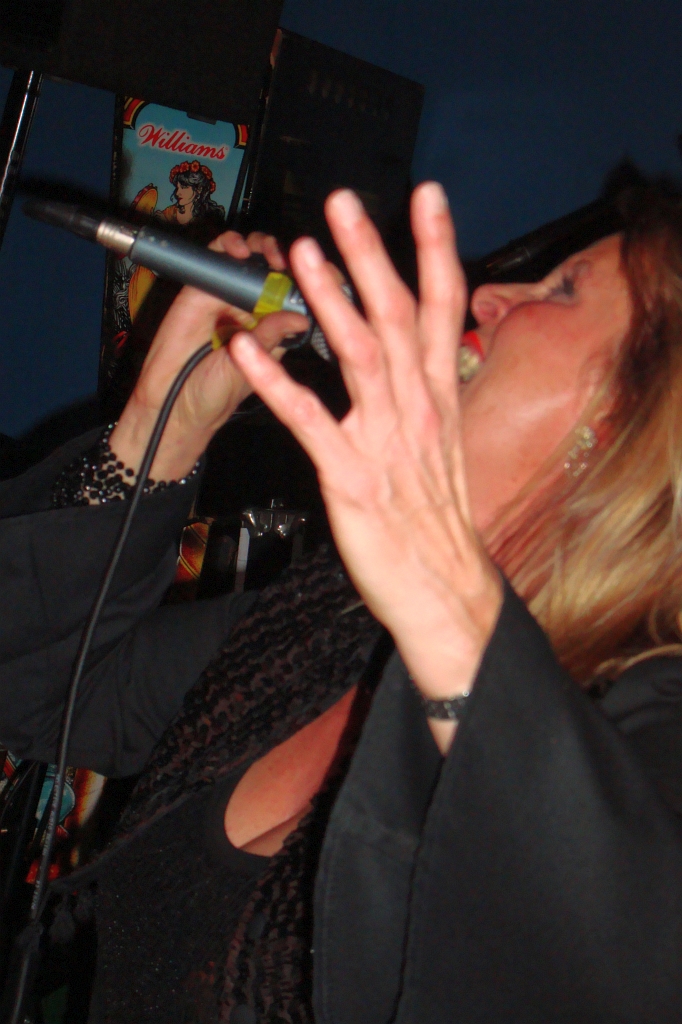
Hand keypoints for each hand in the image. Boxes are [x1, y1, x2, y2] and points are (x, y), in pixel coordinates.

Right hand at [110, 230, 308, 479]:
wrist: (171, 401)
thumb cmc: (213, 396)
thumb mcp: (251, 371)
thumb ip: (270, 339)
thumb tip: (301, 315)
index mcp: (275, 330)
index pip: (300, 298)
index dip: (317, 283)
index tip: (328, 274)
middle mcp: (255, 310)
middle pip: (280, 270)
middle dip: (293, 260)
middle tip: (297, 263)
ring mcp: (229, 297)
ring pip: (253, 257)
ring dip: (265, 248)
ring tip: (269, 255)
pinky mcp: (201, 287)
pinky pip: (218, 256)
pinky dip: (230, 245)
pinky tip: (238, 251)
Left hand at [230, 185, 502, 749]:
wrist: (443, 587)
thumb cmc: (437, 518)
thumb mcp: (442, 442)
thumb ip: (424, 390)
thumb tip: (411, 349)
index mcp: (439, 398)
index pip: (444, 309)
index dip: (436, 249)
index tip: (427, 197)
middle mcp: (417, 409)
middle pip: (397, 316)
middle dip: (371, 254)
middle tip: (343, 201)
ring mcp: (386, 442)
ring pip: (360, 356)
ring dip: (330, 302)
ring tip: (300, 254)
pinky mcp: (352, 478)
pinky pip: (312, 422)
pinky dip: (280, 383)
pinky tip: (251, 350)